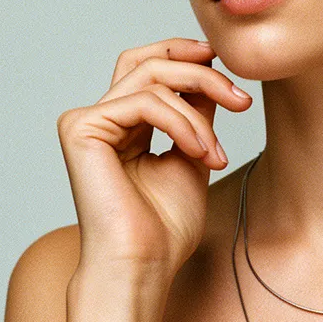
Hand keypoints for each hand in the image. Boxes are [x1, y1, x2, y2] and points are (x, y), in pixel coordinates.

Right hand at [56, 38, 251, 275]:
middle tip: (241, 100)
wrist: (144, 265)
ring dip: (199, 113)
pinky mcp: (81, 128)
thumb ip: (196, 112)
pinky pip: (145, 102)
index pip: (150, 66)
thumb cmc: (165, 227)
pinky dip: (181, 123)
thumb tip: (209, 67)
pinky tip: (198, 151)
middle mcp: (101, 118)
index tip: (229, 70)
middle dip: (202, 73)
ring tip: (216, 153)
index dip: (187, 56)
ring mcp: (87, 121)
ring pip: (153, 79)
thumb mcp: (194, 152)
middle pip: (151, 63)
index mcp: (123, 123)